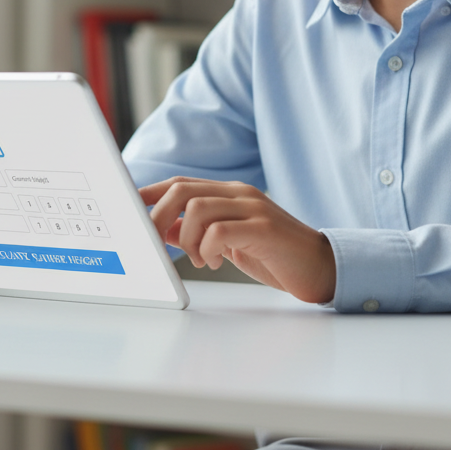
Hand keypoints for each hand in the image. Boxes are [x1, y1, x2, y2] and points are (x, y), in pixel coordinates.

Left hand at [141, 177, 335, 303]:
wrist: (322, 267)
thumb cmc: (275, 256)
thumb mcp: (229, 243)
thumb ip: (199, 232)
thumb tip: (163, 230)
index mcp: (230, 193)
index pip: (181, 183)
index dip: (151, 193)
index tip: (128, 207)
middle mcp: (240, 193)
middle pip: (183, 190)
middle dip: (159, 217)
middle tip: (158, 244)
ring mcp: (254, 208)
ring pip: (198, 208)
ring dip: (187, 239)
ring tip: (200, 260)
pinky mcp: (264, 228)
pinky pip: (220, 230)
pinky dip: (208, 248)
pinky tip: (216, 262)